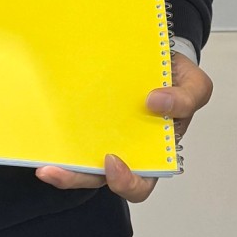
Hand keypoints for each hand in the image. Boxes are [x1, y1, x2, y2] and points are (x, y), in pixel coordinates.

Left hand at [34, 60, 213, 201]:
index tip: (112, 159)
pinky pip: (68, 139)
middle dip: (77, 179)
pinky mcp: (84, 122)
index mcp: (152, 154)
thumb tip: (156, 103)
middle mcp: (125, 152)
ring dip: (63, 170)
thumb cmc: (175, 77)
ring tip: (45, 166)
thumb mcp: (195, 85)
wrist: (157, 52)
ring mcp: (102, 138)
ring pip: (81, 165)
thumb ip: (188, 97)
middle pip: (99, 180)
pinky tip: (42, 139)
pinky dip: (55, 144)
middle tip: (58, 170)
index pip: (139, 184)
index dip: (126, 181)